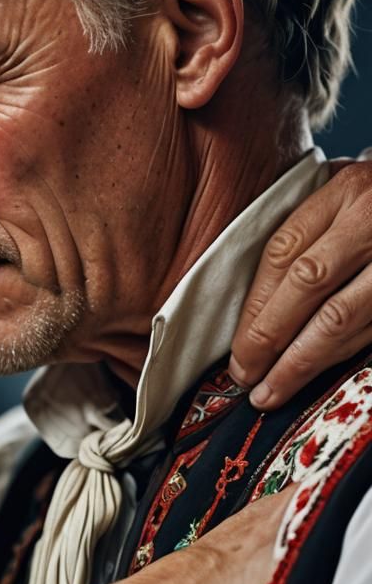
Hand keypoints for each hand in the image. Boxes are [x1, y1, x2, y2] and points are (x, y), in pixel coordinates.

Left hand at [230, 157, 371, 409]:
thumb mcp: (346, 196)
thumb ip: (307, 233)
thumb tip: (254, 305)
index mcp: (347, 193)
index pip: (283, 253)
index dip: (255, 306)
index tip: (236, 344)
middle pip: (309, 283)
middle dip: (270, 337)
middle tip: (246, 375)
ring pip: (345, 316)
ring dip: (304, 360)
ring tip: (272, 390)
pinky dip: (343, 356)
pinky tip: (317, 377)